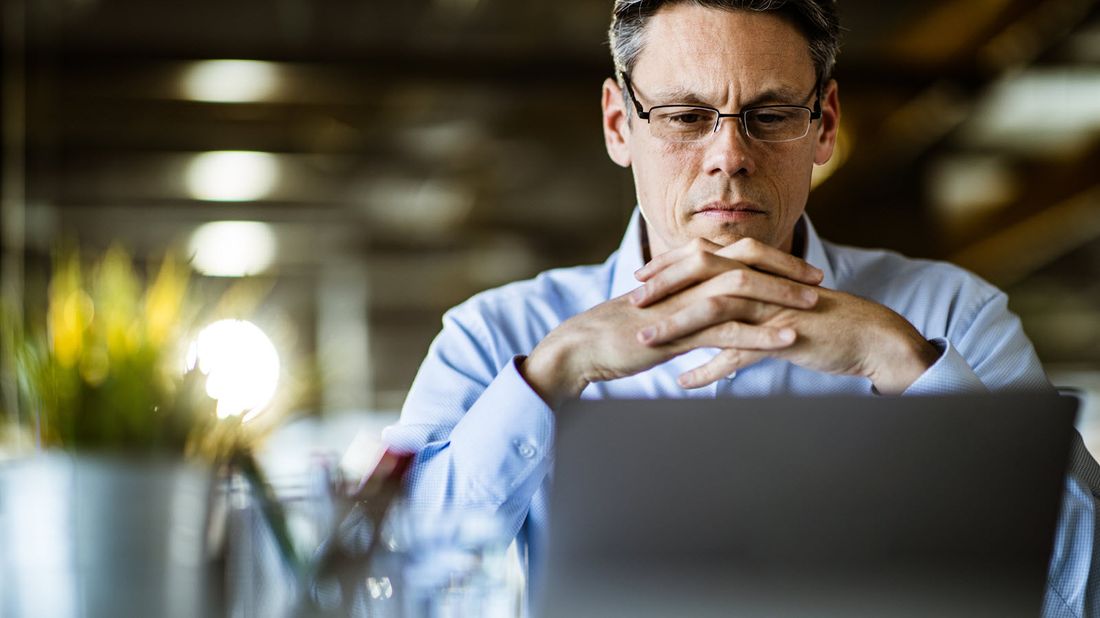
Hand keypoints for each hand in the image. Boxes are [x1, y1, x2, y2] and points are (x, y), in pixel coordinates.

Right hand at [520, 237, 821, 406]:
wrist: (582, 347)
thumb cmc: (617, 333)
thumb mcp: (659, 315)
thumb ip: (685, 308)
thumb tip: (708, 316)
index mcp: (682, 272)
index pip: (734, 254)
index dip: (770, 260)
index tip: (800, 270)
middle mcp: (685, 279)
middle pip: (745, 262)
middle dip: (785, 270)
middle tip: (818, 280)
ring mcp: (681, 303)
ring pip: (741, 291)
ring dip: (781, 297)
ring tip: (815, 307)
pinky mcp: (677, 332)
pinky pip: (726, 330)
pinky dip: (760, 333)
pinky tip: (786, 340)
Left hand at [634, 240, 939, 393]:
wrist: (868, 336)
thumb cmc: (820, 320)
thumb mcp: (777, 303)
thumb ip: (746, 300)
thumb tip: (712, 308)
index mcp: (759, 269)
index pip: (705, 257)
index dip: (670, 265)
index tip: (640, 277)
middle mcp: (762, 281)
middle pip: (704, 274)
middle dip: (664, 286)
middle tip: (633, 302)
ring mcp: (773, 307)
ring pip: (716, 310)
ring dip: (677, 326)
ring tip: (647, 341)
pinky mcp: (785, 336)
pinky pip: (741, 351)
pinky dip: (711, 369)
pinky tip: (686, 383)